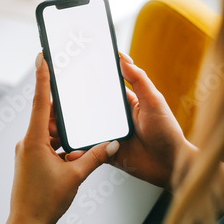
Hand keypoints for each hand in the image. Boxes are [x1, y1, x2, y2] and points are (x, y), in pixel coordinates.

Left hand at [0, 54, 119, 223]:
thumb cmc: (45, 202)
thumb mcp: (75, 177)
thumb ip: (95, 157)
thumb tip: (112, 143)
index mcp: (34, 140)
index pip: (40, 101)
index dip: (42, 77)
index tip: (41, 56)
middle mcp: (27, 142)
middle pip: (46, 115)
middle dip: (62, 108)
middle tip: (76, 96)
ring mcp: (27, 151)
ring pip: (46, 130)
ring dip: (62, 129)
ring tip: (79, 129)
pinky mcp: (29, 159)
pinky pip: (45, 142)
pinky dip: (58, 141)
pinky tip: (71, 149)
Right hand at [48, 52, 189, 189]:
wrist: (171, 166)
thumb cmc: (168, 132)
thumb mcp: (154, 101)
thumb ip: (139, 80)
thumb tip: (123, 57)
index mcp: (123, 103)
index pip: (99, 90)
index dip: (83, 84)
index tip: (66, 78)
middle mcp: (113, 119)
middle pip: (85, 111)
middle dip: (68, 110)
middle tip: (53, 106)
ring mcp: (108, 137)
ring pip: (83, 131)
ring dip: (68, 130)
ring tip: (53, 127)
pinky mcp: (106, 154)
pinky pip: (88, 152)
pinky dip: (77, 151)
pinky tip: (69, 149)